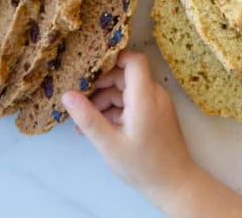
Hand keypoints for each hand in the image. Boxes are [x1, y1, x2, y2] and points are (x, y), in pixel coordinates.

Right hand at [61, 51, 196, 208]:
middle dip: (101, 87)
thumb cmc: (143, 165)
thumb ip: (88, 118)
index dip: (113, 58)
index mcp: (145, 96)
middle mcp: (154, 94)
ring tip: (85, 122)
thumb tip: (67, 95)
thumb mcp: (109, 144)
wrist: (174, 184)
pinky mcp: (156, 112)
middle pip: (125, 76)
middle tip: (80, 102)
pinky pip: (134, 101)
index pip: (133, 60)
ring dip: (106, 101)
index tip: (90, 69)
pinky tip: (101, 126)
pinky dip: (118, 109)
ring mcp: (157, 103)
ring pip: (127, 90)